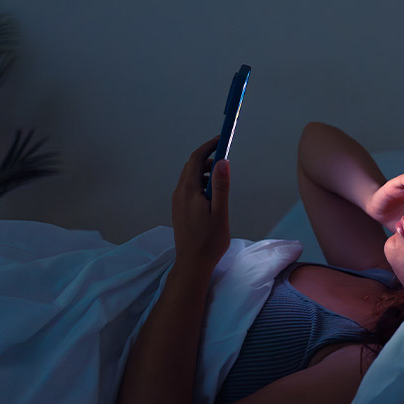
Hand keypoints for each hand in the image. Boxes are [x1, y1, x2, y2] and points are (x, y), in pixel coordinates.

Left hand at [171, 136, 230, 269]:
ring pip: (190, 177)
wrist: (192, 264)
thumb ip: (221, 186)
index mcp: (189, 191)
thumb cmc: (209, 241)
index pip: (197, 159)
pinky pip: (188, 187)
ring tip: (222, 180)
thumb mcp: (220, 213)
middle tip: (226, 159)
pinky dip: (200, 182)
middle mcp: (179, 193)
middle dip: (208, 157)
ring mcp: (177, 201)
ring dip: (205, 171)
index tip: (222, 140)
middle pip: (192, 166)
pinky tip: (212, 194)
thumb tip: (223, 161)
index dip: (209, 146)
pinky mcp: (179, 209)